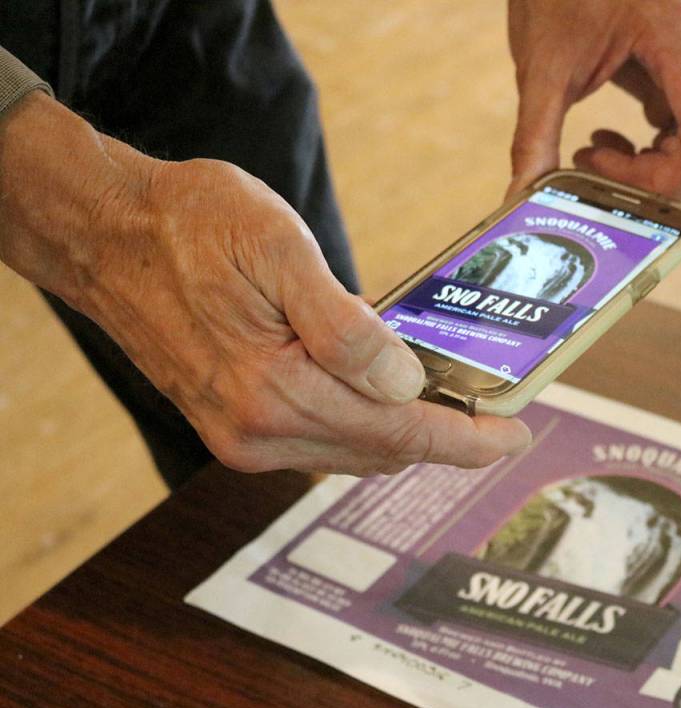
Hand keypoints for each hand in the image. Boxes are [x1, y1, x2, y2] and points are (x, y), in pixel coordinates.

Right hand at [0, 93, 531, 474]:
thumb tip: (404, 383)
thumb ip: (345, 327)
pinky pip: (322, 442)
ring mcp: (243, 437)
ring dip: (409, 436)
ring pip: (354, 453)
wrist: (110, 236)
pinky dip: (367, 430)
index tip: (514, 435)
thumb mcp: (279, 250)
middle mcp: (257, 431)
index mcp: (275, 391)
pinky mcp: (235, 428)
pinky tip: (389, 403)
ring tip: (456, 410)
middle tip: (497, 419)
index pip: (399, 433)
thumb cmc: (191, 227)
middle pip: (383, 452)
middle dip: (447, 439)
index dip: (466, 439)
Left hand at [507, 0, 680, 246]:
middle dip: (646, 179)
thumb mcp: (541, 64)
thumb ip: (535, 133)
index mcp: (678, 38)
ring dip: (640, 168)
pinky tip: (602, 142)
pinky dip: (642, 152)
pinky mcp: (680, 75)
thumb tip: (521, 196)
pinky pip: (677, 133)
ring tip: (588, 155)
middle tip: (587, 167)